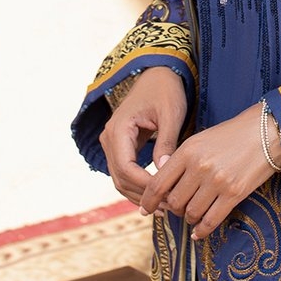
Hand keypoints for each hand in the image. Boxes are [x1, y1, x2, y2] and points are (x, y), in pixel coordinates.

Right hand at [99, 67, 187, 204]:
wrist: (157, 75)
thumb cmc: (166, 90)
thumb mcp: (170, 114)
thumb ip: (166, 142)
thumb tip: (164, 172)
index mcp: (119, 128)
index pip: (125, 167)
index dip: (144, 185)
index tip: (166, 195)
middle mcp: (109, 138)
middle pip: (120, 178)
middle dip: (143, 194)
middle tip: (169, 206)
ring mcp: (112, 143)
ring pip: (120, 179)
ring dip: (140, 194)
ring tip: (165, 206)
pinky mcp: (120, 146)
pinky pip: (125, 172)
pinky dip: (138, 185)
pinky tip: (158, 194)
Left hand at [138, 104, 278, 239]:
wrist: (268, 130)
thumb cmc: (233, 133)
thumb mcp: (201, 138)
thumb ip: (181, 160)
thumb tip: (161, 183)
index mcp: (188, 150)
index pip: (158, 183)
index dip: (147, 200)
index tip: (144, 208)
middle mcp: (199, 167)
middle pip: (174, 202)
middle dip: (173, 209)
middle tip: (179, 207)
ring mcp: (217, 182)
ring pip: (191, 213)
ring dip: (189, 218)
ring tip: (193, 213)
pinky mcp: (234, 194)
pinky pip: (211, 220)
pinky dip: (202, 230)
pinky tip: (199, 231)